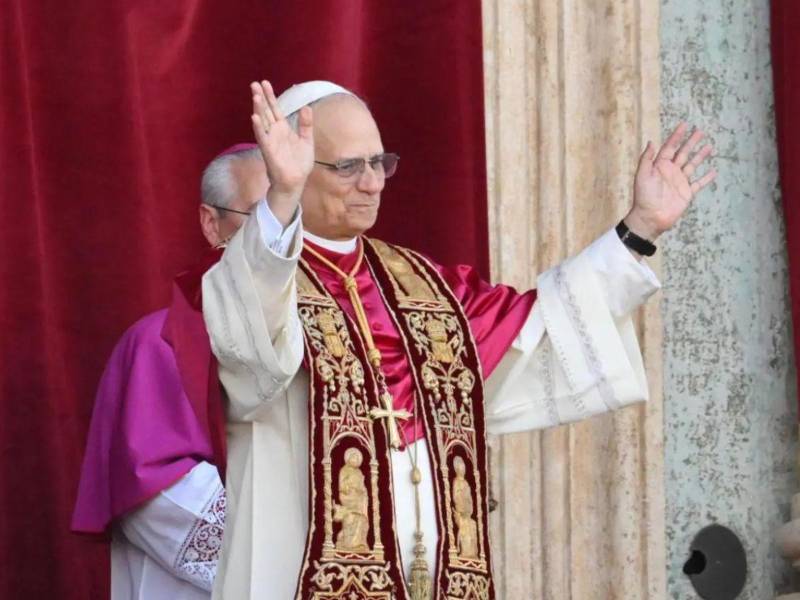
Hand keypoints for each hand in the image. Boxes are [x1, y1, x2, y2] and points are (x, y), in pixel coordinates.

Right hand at [251, 80, 313, 223]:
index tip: (265, 83)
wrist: (296, 182)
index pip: (275, 109)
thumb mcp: (306, 141)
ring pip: (262, 122)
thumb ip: (306, 125)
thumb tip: (306, 107)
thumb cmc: (299, 163)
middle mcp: (274, 133)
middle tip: (254, 83)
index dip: (270, 96)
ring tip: (254, 96)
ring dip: (258, 109)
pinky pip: (262, 138)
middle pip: (266, 111)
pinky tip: (254, 117)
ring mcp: (270, 141)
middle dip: (261, 98)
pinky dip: (258, 128)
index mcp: (283, 129)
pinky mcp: (269, 151)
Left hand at [626, 122, 716, 240]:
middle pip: (683, 153)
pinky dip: (706, 178)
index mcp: (659, 166)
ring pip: (692, 165)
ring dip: (700, 156)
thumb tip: (652, 141)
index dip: (676, 136)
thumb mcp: (642, 175)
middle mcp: (670, 172)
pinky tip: (713, 171)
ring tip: (710, 146)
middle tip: (701, 131)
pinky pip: (699, 183)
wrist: (650, 217)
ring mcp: (679, 182)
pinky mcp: (686, 193)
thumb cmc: (644, 196)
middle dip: (691, 142)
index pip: (670, 147)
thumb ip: (647, 159)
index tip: (684, 124)